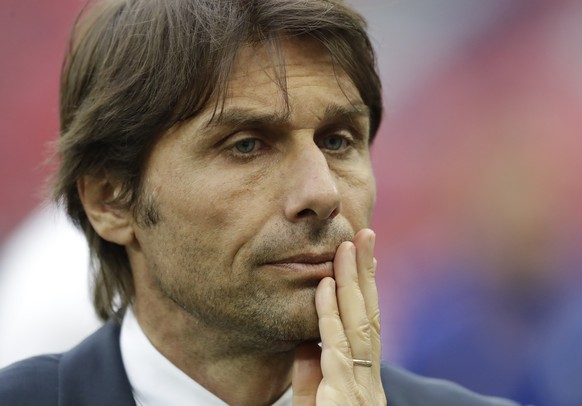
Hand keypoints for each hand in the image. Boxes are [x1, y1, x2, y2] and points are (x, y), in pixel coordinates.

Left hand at [292, 228, 385, 404]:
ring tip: (348, 246)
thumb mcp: (314, 405)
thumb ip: (312, 379)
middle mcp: (369, 380)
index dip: (364, 289)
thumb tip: (306, 348)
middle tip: (366, 235)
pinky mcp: (345, 398)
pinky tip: (327, 286)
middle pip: (370, 315)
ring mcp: (361, 388)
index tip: (361, 258)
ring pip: (359, 323)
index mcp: (363, 379)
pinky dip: (331, 314)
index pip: (366, 326)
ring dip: (352, 281)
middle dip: (366, 273)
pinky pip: (337, 347)